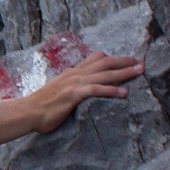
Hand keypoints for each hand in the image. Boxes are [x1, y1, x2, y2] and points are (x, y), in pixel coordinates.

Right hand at [29, 51, 144, 133]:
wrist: (28, 111)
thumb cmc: (41, 105)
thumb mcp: (57, 90)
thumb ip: (70, 86)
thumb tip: (80, 88)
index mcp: (72, 73)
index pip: (95, 59)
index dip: (113, 58)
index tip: (128, 59)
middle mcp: (75, 74)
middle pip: (105, 63)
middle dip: (124, 61)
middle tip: (141, 61)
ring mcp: (74, 83)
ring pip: (104, 74)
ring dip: (123, 72)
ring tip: (139, 71)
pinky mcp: (73, 94)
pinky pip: (96, 90)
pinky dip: (111, 90)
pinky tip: (124, 92)